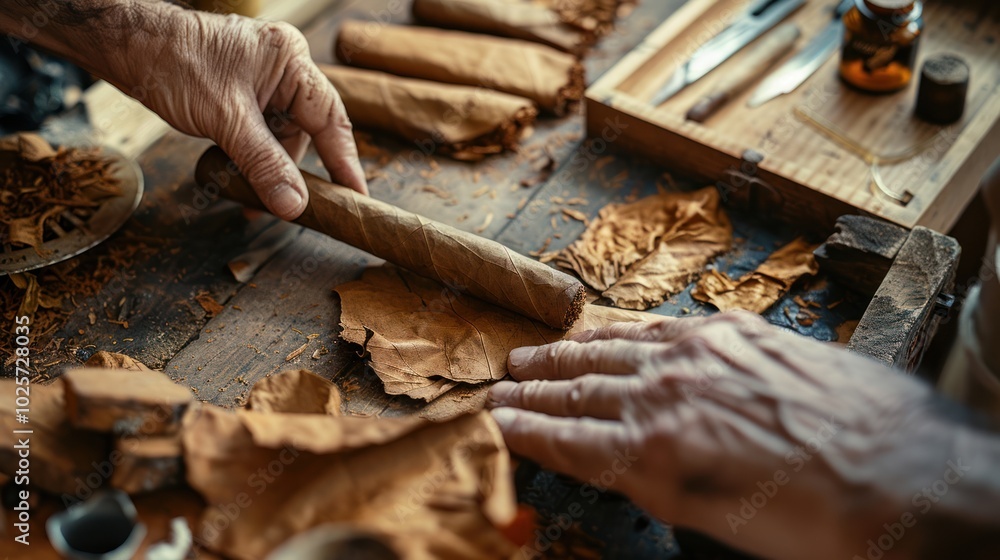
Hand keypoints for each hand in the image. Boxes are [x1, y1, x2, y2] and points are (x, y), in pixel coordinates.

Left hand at [97, 3, 367, 218]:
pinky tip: (240, 183)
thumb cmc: (174, 63)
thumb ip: (264, 164)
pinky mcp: (241, 97)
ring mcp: (261, 83)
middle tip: (297, 210)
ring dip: (268, 171)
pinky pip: (258, 136)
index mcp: (291, 62)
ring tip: (253, 203)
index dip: (345, 160)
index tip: (355, 196)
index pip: (331, 119)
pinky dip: (251, 161)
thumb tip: (294, 206)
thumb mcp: (226, 120)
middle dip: (295, 173)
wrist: (126, 46)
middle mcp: (282, 71)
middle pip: (305, 132)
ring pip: (279, 139)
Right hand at [488, 312, 991, 559]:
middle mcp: (665, 395)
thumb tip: (626, 468)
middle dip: (532, 391)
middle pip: (579, 390)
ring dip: (563, 356)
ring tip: (529, 357)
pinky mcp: (732, 331)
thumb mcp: (722, 525)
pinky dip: (616, 332)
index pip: (569, 439)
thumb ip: (661, 487)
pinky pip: (654, 327)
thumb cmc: (823, 519)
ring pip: (609, 351)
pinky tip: (601, 332)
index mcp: (655, 454)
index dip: (527, 431)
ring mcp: (697, 354)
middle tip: (500, 387)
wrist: (909, 471)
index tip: (497, 423)